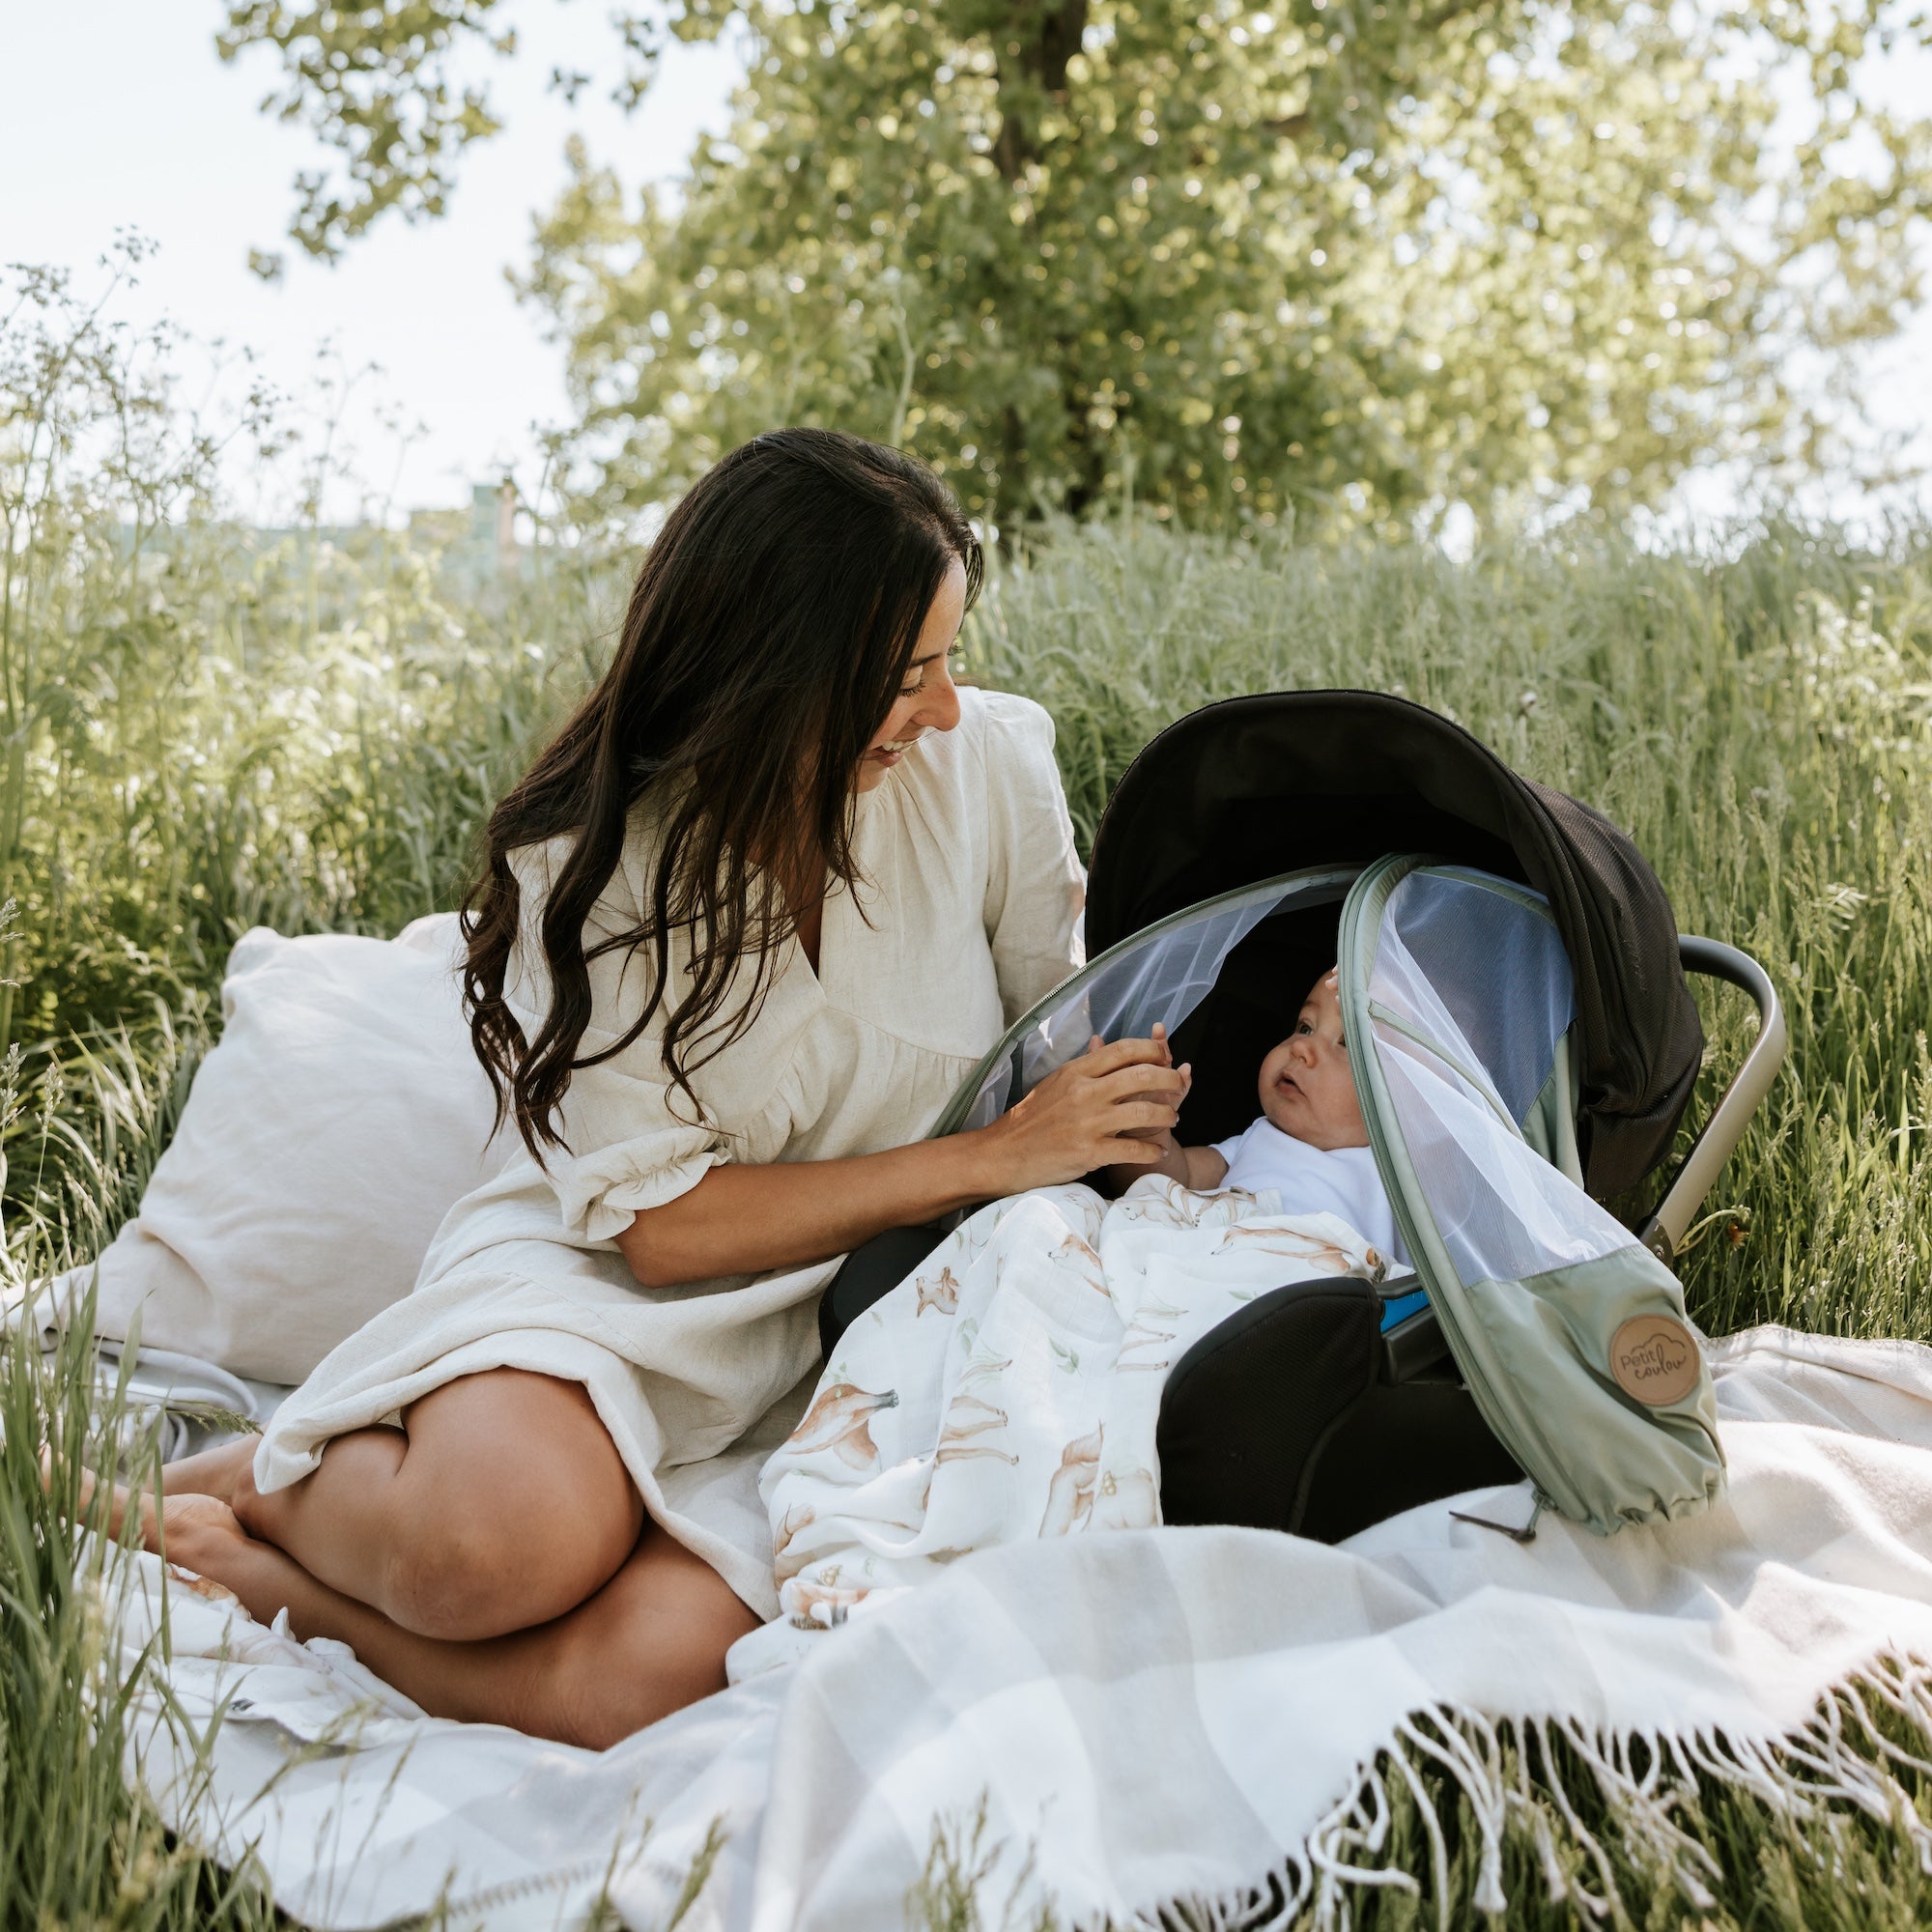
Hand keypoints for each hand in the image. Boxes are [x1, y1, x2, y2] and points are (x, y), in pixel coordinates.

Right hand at [973, 1034, 1189, 1194]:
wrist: (1003, 1154)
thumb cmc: (1030, 1119)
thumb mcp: (1055, 1083)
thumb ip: (1083, 1065)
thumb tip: (1105, 1043)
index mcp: (1076, 1071)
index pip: (1124, 1050)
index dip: (1152, 1050)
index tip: (1165, 1057)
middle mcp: (1084, 1092)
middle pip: (1142, 1075)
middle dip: (1169, 1080)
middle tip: (1179, 1086)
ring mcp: (1088, 1123)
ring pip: (1144, 1111)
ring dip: (1166, 1115)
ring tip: (1172, 1119)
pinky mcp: (1089, 1152)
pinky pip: (1133, 1149)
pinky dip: (1152, 1151)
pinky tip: (1157, 1152)